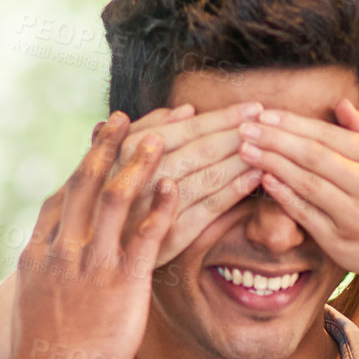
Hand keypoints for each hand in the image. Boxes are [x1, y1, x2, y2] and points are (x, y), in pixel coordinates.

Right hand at [6, 113, 175, 358]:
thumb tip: (45, 280)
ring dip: (139, 162)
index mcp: (40, 257)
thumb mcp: (32, 313)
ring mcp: (91, 266)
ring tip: (162, 135)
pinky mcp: (120, 286)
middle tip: (125, 116)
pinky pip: (143, 237)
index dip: (83, 165)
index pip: (62, 198)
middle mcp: (63, 252)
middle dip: (107, 147)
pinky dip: (160, 208)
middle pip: (86, 185)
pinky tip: (176, 186)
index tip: (97, 138)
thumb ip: (43, 286)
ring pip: (116, 200)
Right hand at [96, 103, 263, 266]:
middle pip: (200, 150)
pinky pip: (207, 210)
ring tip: (268, 146)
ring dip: (240, 160)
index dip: (222, 117)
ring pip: (207, 177)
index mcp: (127, 151)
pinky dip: (233, 192)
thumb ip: (148, 129)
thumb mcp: (112, 157)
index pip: (185, 129)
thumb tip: (186, 109)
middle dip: (238, 133)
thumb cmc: (104, 197)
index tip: (251, 107)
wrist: (89, 252)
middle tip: (268, 122)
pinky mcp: (169, 239)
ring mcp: (154, 209)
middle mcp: (140, 177)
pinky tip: (254, 179)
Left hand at [234, 99, 358, 289]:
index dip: (292, 123)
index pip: (326, 135)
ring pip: (306, 183)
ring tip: (246, 151)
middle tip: (245, 128)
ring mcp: (351, 214)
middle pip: (313, 156)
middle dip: (275, 139)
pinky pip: (305, 214)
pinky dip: (284, 197)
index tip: (263, 114)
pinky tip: (264, 181)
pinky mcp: (337, 240)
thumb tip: (340, 104)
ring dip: (273, 165)